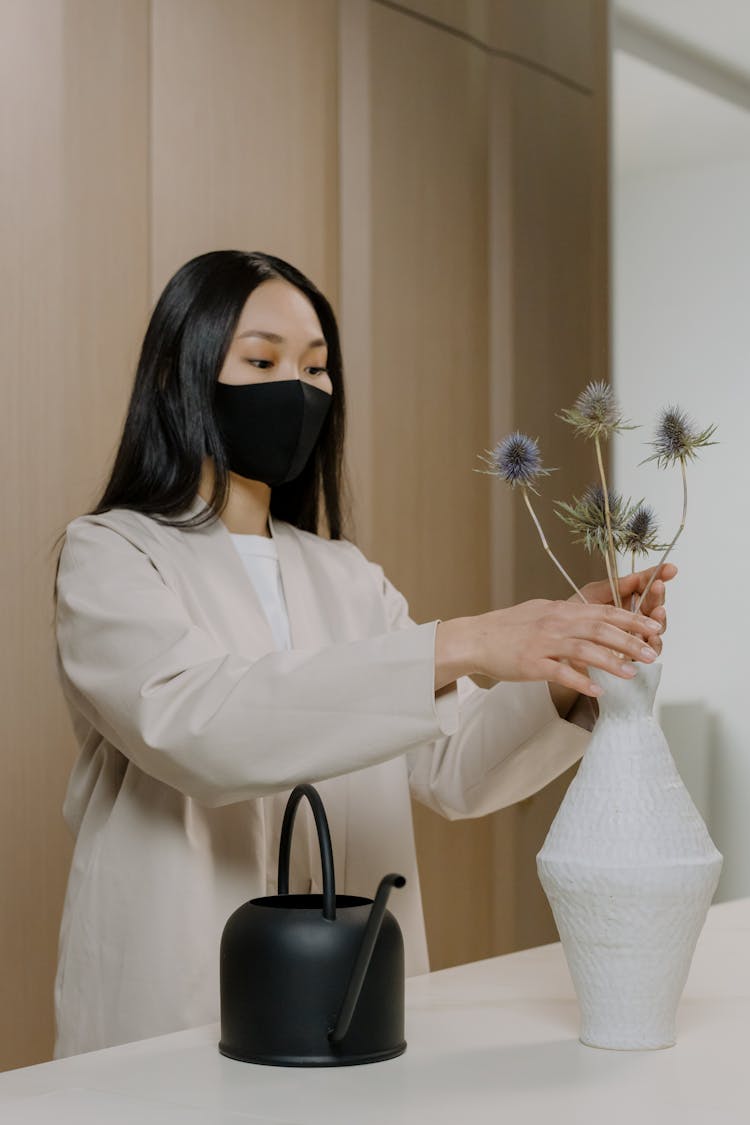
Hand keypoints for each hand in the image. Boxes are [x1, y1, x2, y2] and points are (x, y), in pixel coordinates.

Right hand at [469, 597, 662, 697]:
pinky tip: (597, 691)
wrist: (476, 638)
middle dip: (630, 640)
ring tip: (632, 673)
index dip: (631, 619)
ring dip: (611, 661)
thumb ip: (567, 616)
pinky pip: (560, 672)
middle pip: (600, 629)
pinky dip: (581, 681)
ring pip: (584, 650)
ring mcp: (543, 643)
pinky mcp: (531, 664)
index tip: (653, 627)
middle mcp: (556, 624)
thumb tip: (590, 619)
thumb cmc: (507, 627)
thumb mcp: (541, 612)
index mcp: (561, 610)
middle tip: (651, 652)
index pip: (604, 611)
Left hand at [562, 563, 676, 687]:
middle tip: (658, 586)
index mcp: (625, 599)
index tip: (670, 569)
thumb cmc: (573, 619)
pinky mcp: (633, 655)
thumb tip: (637, 576)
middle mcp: (633, 617)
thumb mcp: (591, 595)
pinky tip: (653, 637)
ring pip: (656, 627)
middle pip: (654, 605)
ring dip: (659, 618)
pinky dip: (654, 643)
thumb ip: (614, 586)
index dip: (658, 576)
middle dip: (658, 595)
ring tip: (658, 610)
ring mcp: (635, 636)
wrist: (560, 645)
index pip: (645, 585)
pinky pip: (650, 649)